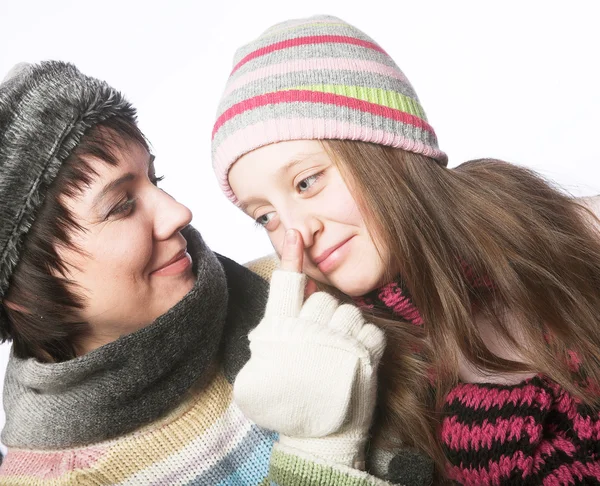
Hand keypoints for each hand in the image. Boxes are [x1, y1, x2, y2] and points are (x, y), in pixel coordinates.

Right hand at [233, 229, 385, 467]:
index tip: (296, 232)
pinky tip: (355, 358)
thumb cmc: (289, 405)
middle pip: (321, 298)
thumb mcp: (260, 374)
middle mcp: (307, 333)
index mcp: (279, 334)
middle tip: (320, 341)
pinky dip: (366, 340)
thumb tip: (286, 306)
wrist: (321, 439)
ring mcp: (338, 342)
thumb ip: (269, 336)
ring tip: (338, 353)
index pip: (283, 286)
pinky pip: (370, 328)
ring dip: (346, 328)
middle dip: (322, 314)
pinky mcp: (364, 354)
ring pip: (348, 311)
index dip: (289, 257)